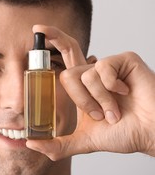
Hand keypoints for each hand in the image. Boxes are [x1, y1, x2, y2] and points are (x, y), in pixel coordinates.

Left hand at [26, 25, 154, 159]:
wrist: (149, 134)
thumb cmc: (123, 133)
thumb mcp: (83, 141)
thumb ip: (57, 145)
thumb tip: (30, 144)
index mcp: (81, 85)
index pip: (62, 57)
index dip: (52, 39)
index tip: (37, 29)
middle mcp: (92, 72)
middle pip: (68, 56)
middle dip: (80, 95)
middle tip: (96, 116)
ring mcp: (108, 66)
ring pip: (83, 77)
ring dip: (98, 102)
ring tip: (114, 113)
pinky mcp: (124, 61)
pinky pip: (102, 70)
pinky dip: (110, 89)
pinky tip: (125, 95)